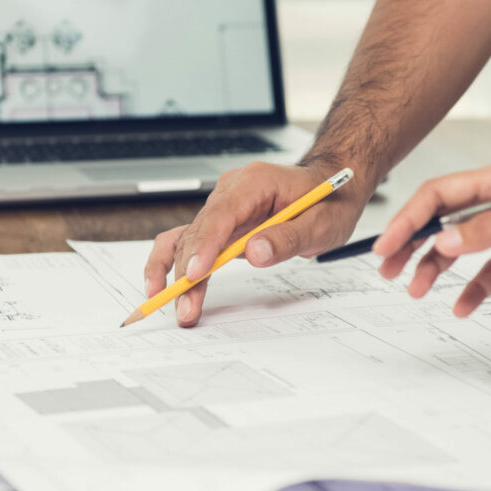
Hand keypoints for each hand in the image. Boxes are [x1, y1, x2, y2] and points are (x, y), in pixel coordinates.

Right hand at [144, 161, 370, 325]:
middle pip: (198, 233)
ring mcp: (222, 208)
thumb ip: (287, 238)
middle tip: (185, 308)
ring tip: (176, 306)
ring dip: (177, 274)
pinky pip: (190, 242)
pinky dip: (173, 263)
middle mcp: (230, 192)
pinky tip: (161, 285)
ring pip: (187, 241)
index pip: (220, 214)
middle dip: (187, 273)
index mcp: (254, 183)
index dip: (204, 246)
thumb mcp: (321, 223)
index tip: (194, 274)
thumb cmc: (327, 200)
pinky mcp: (220, 224)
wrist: (329, 186)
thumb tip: (254, 253)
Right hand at [372, 159, 490, 316]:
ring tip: (418, 290)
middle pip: (442, 221)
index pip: (438, 196)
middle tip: (389, 270)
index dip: (407, 220)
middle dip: (411, 244)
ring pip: (462, 247)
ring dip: (437, 268)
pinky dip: (476, 288)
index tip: (386, 246)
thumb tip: (445, 241)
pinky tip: (464, 305)